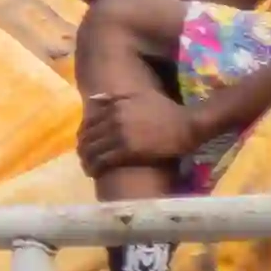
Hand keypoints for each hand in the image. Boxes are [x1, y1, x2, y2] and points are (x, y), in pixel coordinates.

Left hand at [80, 88, 194, 173]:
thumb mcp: (139, 97)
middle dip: (83, 151)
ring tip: (89, 169)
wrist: (187, 125)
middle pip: (87, 138)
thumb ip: (115, 99)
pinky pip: (102, 161)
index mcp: (115, 106)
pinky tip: (96, 173)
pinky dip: (95, 168)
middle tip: (85, 160)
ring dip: (87, 161)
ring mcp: (119, 135)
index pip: (88, 123)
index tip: (85, 145)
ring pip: (92, 151)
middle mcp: (113, 119)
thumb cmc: (167, 112)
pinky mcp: (127, 150)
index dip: (83, 136)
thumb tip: (94, 99)